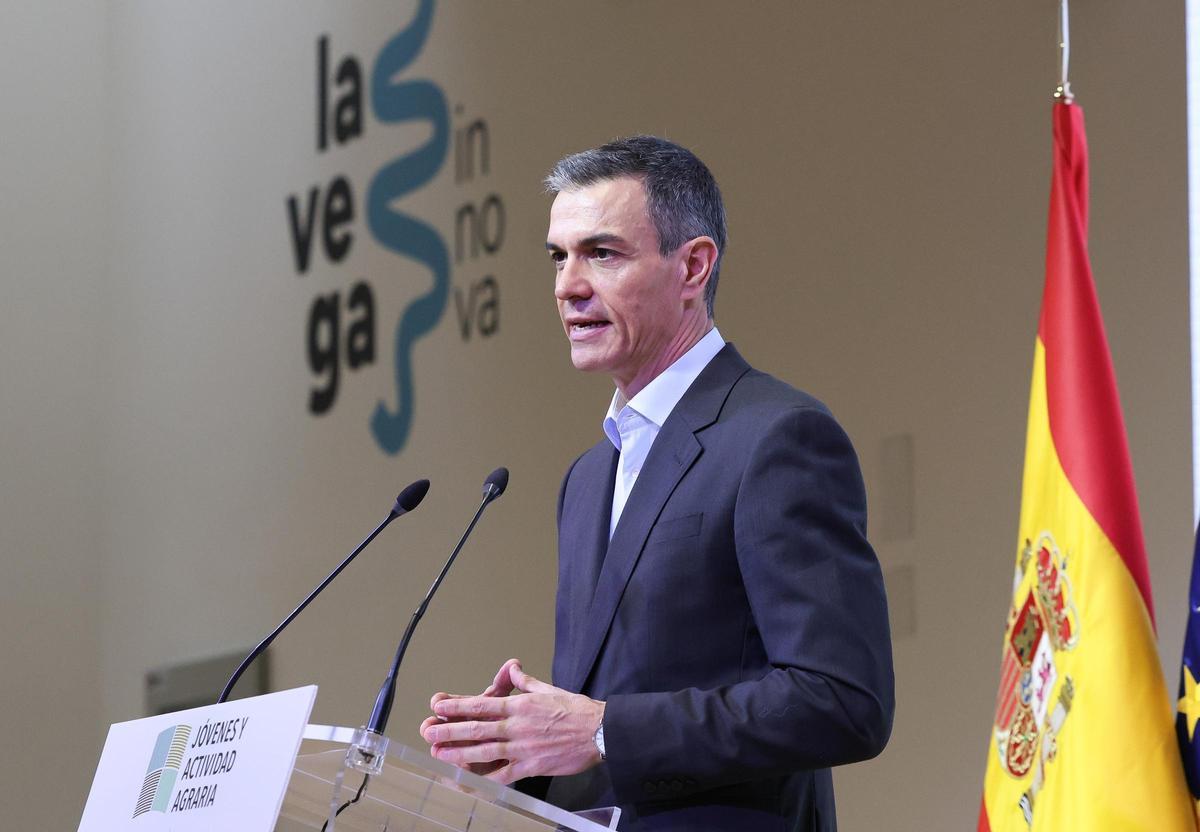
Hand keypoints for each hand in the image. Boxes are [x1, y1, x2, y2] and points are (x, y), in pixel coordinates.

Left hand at [420, 659, 604, 783]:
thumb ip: (526, 682)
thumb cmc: (575, 710)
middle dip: (449, 730)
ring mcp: (523, 748)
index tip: (438, 706)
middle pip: (476, 728)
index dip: (457, 706)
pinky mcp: (532, 766)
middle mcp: (517, 726)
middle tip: (428, 731)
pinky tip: (470, 780)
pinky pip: (504, 774)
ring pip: (484, 751)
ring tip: (439, 753)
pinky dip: (486, 777)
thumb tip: (513, 668)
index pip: (481, 704)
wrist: (599, 731)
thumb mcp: (547, 688)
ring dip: (459, 753)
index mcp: (519, 705)